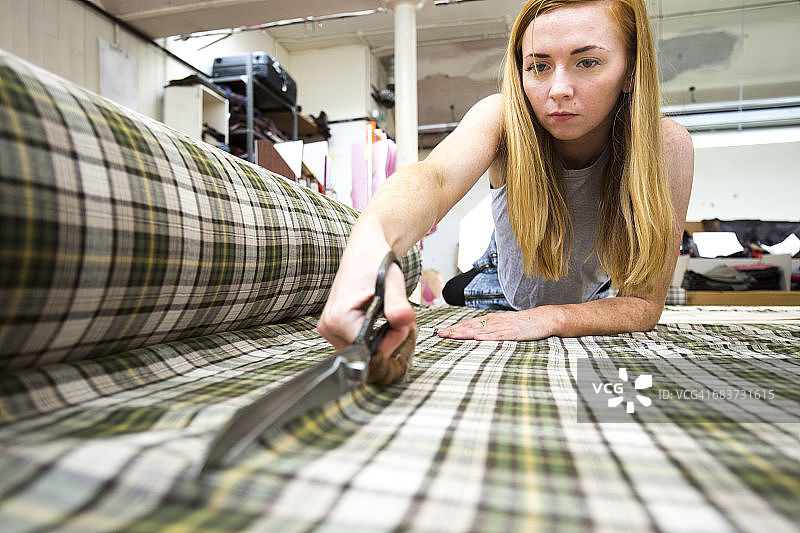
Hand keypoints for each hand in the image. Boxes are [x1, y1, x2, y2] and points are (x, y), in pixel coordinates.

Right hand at [318, 249, 415, 356]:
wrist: (365, 251)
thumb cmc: (374, 262)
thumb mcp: (391, 283)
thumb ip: (397, 304)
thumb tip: (404, 320)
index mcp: (338, 318)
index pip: (370, 348)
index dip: (392, 339)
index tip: (402, 322)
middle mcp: (329, 326)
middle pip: (367, 352)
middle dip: (389, 338)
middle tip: (397, 315)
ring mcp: (330, 329)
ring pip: (364, 349)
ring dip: (382, 337)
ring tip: (387, 313)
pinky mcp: (336, 329)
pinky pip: (360, 341)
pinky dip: (374, 334)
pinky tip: (378, 317)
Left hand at [437, 309, 553, 340]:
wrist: (542, 318)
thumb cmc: (522, 323)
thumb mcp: (503, 324)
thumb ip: (490, 328)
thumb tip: (475, 333)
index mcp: (491, 319)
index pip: (469, 323)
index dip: (455, 327)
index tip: (441, 332)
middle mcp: (494, 321)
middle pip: (471, 325)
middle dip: (455, 330)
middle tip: (440, 334)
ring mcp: (503, 326)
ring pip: (480, 329)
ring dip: (465, 332)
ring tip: (452, 335)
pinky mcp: (512, 333)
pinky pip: (497, 335)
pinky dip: (486, 336)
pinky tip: (477, 338)